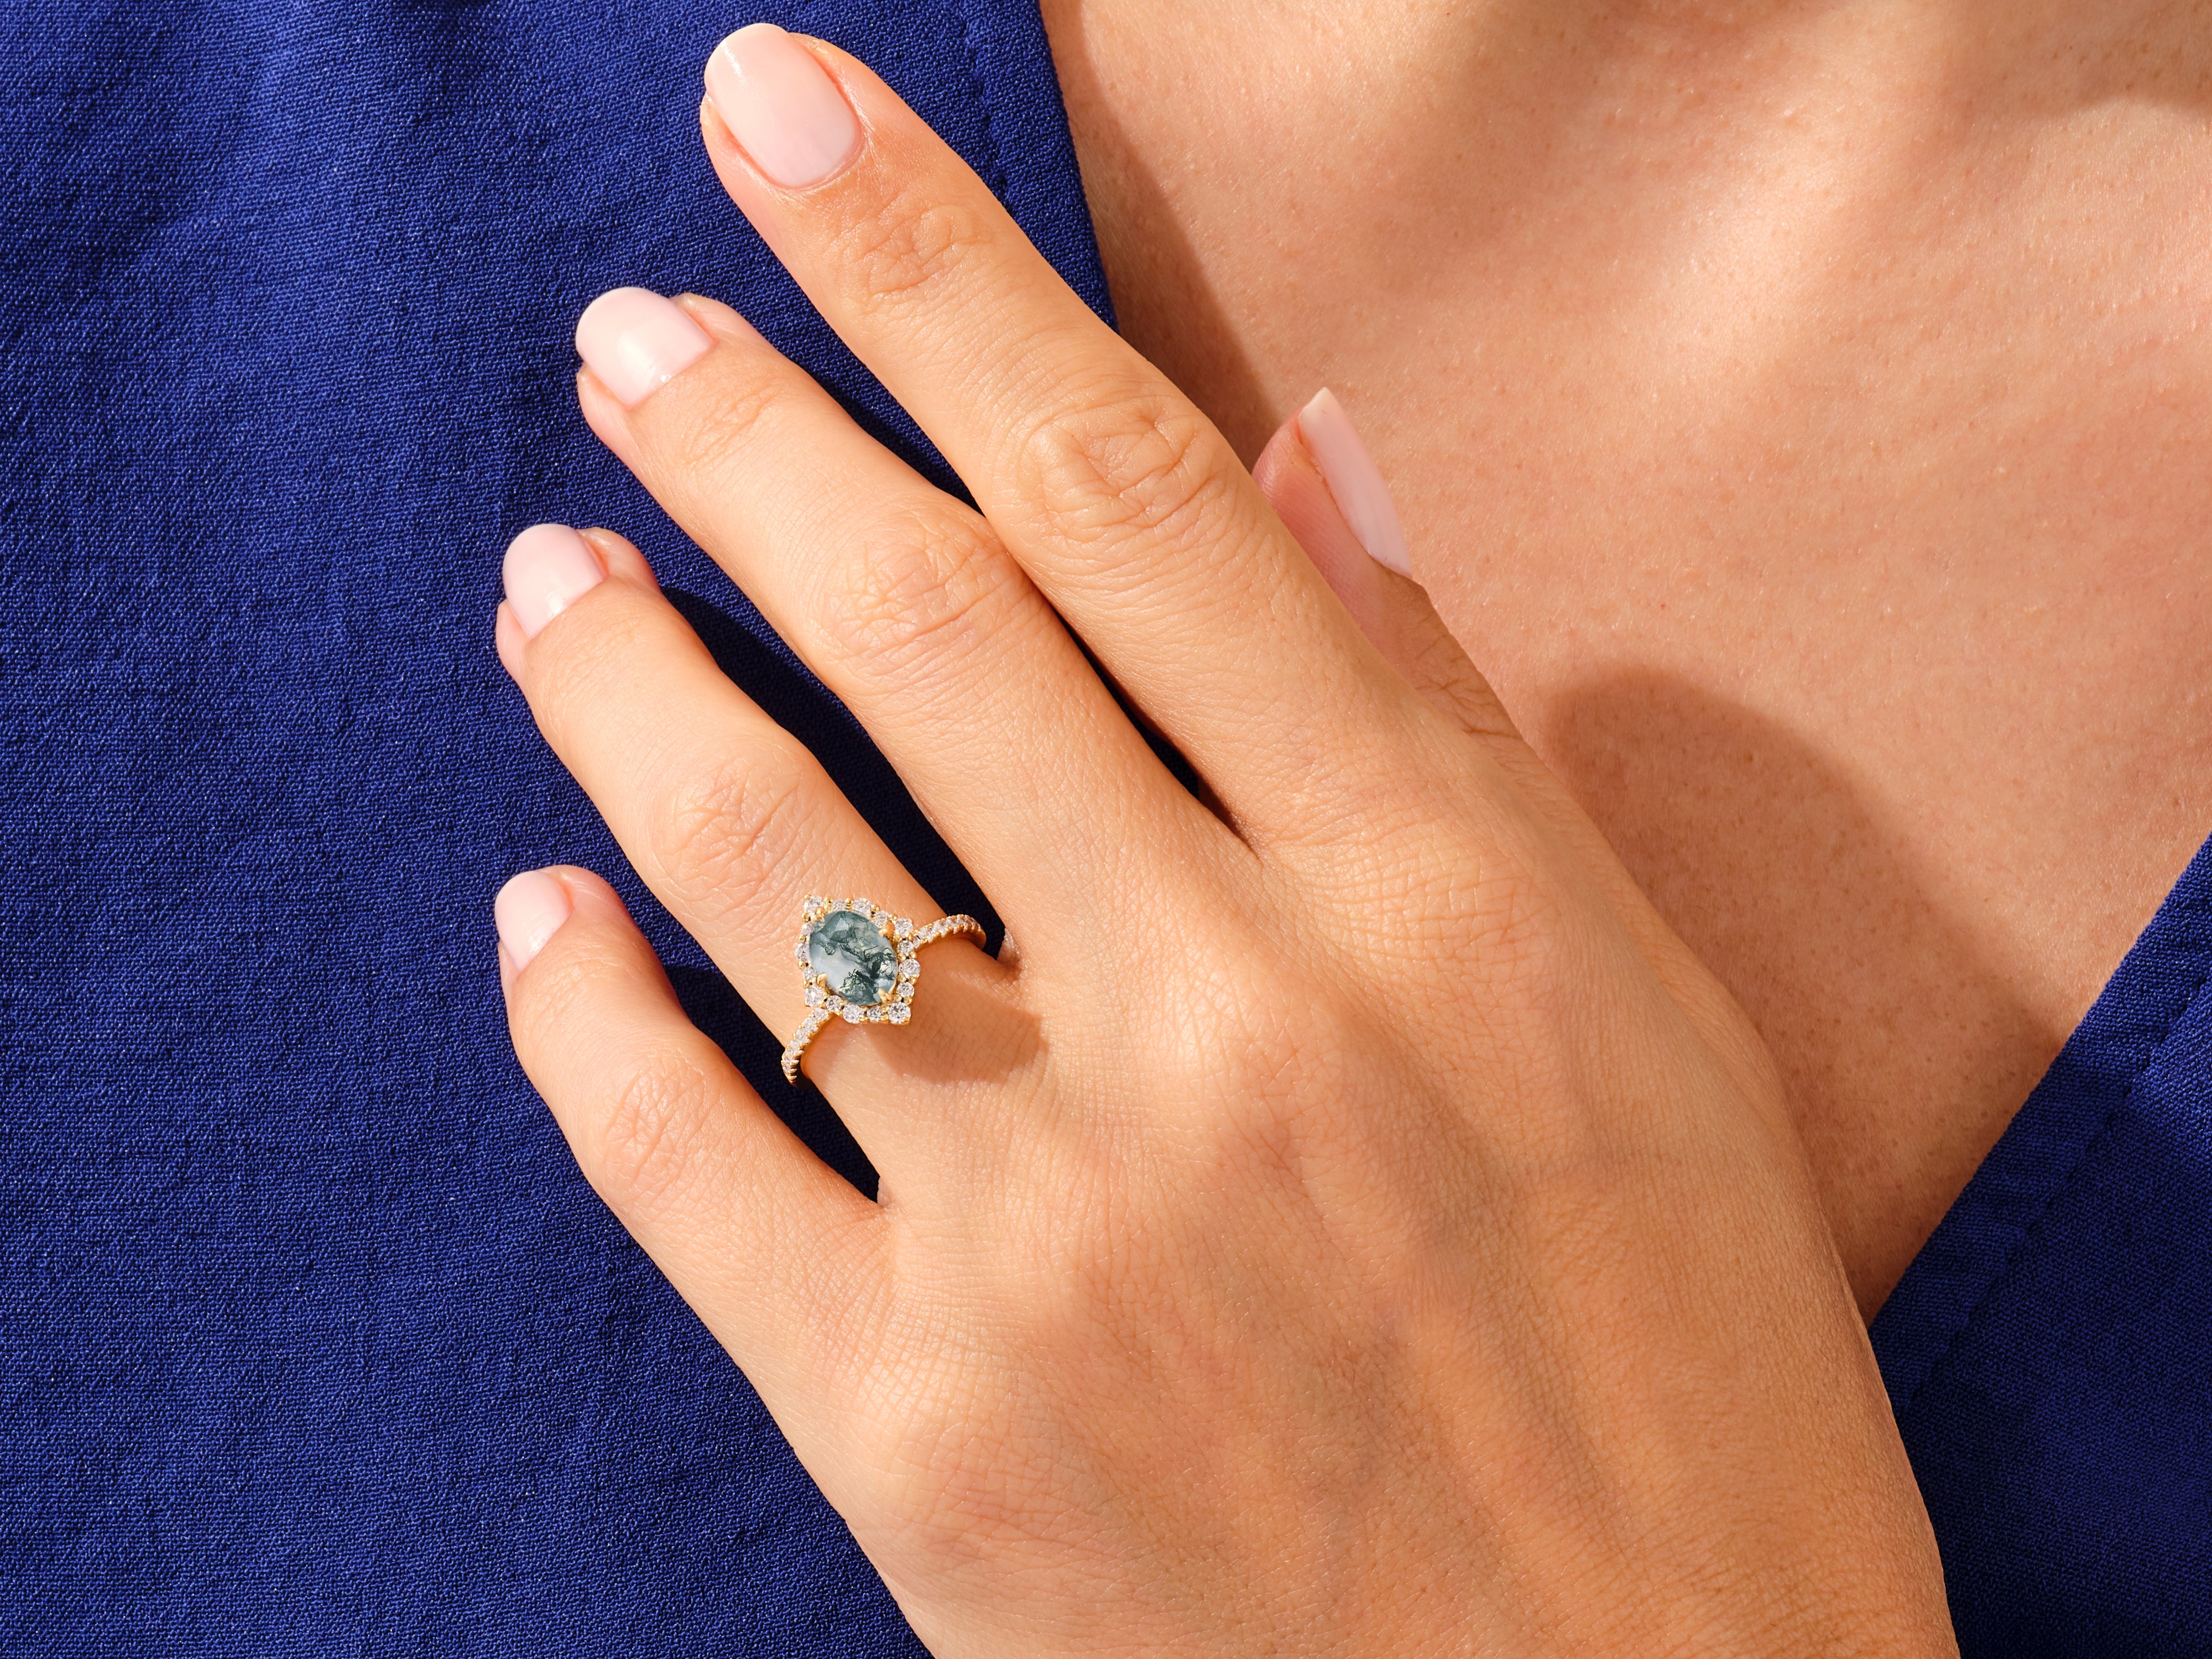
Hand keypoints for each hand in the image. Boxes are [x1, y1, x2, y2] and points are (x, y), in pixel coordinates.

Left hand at [492, 24, 1952, 1655]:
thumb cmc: (1687, 1382)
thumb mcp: (1637, 1019)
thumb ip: (1445, 730)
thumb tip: (1300, 460)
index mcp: (1438, 903)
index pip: (1138, 493)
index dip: (941, 271)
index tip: (792, 126)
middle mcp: (1236, 1026)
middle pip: (924, 625)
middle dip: (745, 432)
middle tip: (632, 337)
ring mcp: (1061, 1231)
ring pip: (763, 867)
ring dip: (623, 682)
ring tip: (546, 573)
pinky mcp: (921, 1430)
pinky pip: (684, 1157)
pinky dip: (581, 1010)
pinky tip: (532, 908)